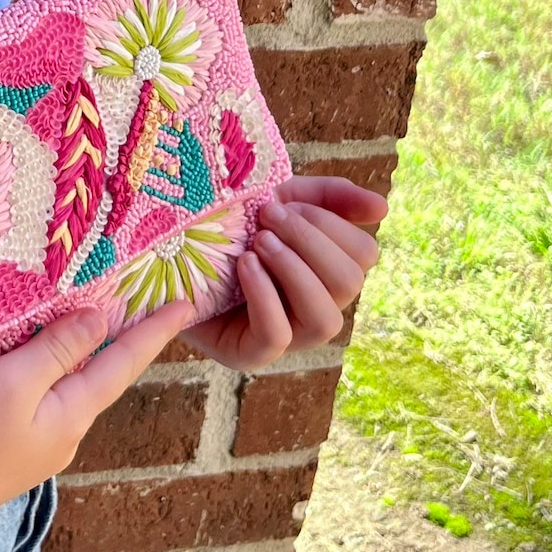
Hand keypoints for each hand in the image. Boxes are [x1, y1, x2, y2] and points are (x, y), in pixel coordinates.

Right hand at [0, 300, 195, 529]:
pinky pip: (42, 403)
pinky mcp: (5, 454)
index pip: (124, 363)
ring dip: (87, 358)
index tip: (187, 303)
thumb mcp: (11, 381)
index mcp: (72, 416)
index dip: (154, 331)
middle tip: (148, 305)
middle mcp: (63, 436)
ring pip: (70, 391)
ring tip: (99, 325)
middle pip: (102, 378)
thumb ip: (57, 350)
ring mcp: (34, 449)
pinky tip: (40, 365)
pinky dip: (53, 375)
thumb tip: (101, 322)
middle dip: (125, 343)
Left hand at [180, 176, 386, 370]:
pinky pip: (277, 336)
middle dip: (309, 241)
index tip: (285, 203)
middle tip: (267, 217)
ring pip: (326, 319)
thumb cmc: (230, 225)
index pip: (364, 255)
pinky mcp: (250, 354)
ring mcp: (288, 337)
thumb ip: (328, 197)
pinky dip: (265, 295)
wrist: (169, 250)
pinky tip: (244, 265)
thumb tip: (383, 208)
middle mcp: (317, 307)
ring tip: (258, 243)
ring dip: (294, 271)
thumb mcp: (279, 198)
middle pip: (350, 283)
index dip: (330, 225)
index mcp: (329, 272)